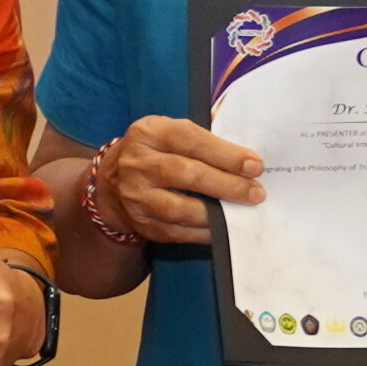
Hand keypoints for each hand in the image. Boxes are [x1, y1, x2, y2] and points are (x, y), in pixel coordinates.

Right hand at [81, 113, 261, 252]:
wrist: (111, 182)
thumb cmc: (156, 152)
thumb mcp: (168, 133)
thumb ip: (201, 142)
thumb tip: (246, 163)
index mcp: (147, 133)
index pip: (189, 140)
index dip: (224, 154)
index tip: (255, 166)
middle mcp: (136, 164)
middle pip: (186, 174)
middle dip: (226, 185)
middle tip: (255, 193)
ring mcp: (135, 196)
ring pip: (179, 208)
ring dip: (215, 213)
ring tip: (242, 212)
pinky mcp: (141, 223)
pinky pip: (176, 231)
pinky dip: (203, 232)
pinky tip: (222, 229)